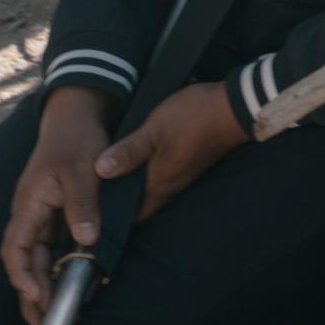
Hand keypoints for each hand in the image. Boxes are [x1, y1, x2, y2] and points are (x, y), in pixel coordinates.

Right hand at [2, 86, 111, 324]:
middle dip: (32, 294)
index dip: (23, 275)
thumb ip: (83, 204)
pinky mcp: (59, 215)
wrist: (77, 118)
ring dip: (45, 286)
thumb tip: (86, 239)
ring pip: (40, 259)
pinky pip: (55, 248)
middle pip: (26, 262)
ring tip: (56, 317)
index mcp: (29, 205)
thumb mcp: (82, 170)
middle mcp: (32, 215)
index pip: (16, 248)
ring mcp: (44, 216)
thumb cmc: (76, 140)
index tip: (36, 296)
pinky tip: (72, 287)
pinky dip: (60, 269)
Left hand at [94, 82, 247, 225]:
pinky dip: (146, 175)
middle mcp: (171, 185)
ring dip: (134, 188)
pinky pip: (161, 177)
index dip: (113, 218)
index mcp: (160, 184)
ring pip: (151, 190)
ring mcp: (182, 174)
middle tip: (94, 196)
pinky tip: (136, 163)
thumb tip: (98, 171)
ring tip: (109, 180)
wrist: (233, 107)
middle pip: (141, 204)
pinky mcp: (188, 162)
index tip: (91, 214)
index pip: (133, 216)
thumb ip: (128, 151)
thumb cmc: (193, 118)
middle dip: (120, 203)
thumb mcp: (155, 130)